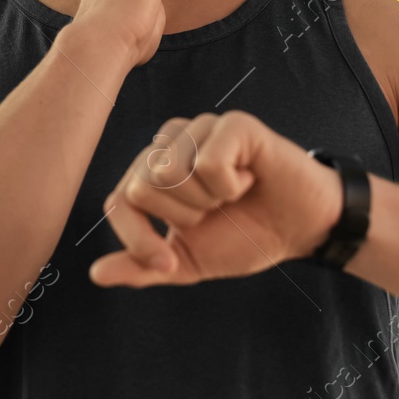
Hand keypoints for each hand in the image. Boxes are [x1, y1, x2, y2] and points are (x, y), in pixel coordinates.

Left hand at [88, 111, 345, 287]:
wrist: (303, 230)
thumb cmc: (245, 236)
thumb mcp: (188, 262)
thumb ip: (142, 266)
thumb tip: (96, 274)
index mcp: (154, 168)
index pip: (119, 200)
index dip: (139, 240)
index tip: (169, 262)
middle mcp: (172, 141)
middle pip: (142, 186)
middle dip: (181, 219)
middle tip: (215, 213)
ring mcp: (202, 127)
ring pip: (171, 173)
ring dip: (208, 201)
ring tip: (234, 193)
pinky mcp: (234, 124)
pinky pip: (209, 163)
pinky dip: (232, 186)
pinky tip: (251, 179)